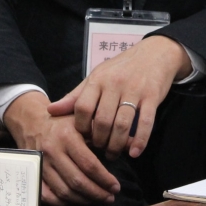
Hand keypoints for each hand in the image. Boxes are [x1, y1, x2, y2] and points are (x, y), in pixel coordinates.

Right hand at [4, 90, 120, 205]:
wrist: (33, 121)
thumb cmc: (65, 121)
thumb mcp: (85, 120)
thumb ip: (108, 132)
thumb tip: (133, 145)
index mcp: (67, 137)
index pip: (89, 165)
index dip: (104, 179)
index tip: (116, 187)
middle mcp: (52, 151)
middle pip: (77, 181)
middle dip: (97, 193)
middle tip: (110, 197)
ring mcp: (41, 164)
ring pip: (63, 191)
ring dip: (83, 200)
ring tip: (97, 199)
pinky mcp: (34, 173)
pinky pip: (47, 195)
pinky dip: (62, 202)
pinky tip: (75, 200)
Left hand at [48, 34, 189, 158]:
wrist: (155, 53)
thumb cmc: (121, 68)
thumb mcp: (96, 77)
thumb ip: (75, 96)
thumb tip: (50, 110)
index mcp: (98, 80)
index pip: (82, 108)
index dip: (81, 127)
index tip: (84, 137)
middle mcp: (115, 84)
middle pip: (102, 120)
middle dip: (99, 141)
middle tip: (100, 149)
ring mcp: (135, 90)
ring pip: (122, 124)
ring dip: (117, 144)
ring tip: (114, 153)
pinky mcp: (152, 96)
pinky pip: (145, 123)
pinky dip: (140, 141)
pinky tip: (135, 152)